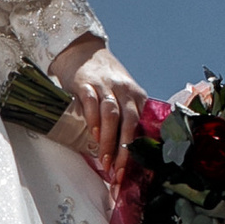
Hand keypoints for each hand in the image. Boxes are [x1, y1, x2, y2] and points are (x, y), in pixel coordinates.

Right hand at [49, 39, 147, 180]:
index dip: (137, 151)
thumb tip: (125, 153)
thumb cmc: (104, 80)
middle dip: (125, 150)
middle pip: (130, 122)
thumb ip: (125, 118)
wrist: (82, 51)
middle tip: (118, 171)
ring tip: (104, 160)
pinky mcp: (85, 83)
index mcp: (137, 96)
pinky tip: (94, 136)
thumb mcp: (121, 95)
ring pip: (112, 115)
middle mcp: (124, 91)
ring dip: (109, 140)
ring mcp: (105, 86)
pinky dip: (94, 120)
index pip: (141, 126)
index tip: (130, 172)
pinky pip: (92, 103)